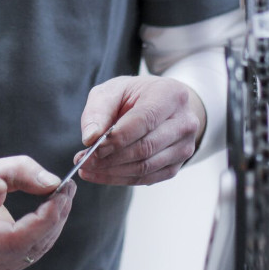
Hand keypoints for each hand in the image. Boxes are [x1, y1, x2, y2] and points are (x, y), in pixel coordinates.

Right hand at [0, 156, 73, 269]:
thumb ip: (19, 171)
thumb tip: (52, 183)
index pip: (16, 238)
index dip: (45, 218)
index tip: (62, 193)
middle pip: (29, 246)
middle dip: (54, 217)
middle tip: (68, 189)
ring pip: (34, 252)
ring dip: (53, 224)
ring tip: (62, 196)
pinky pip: (29, 254)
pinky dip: (44, 232)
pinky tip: (51, 211)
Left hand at [75, 75, 205, 185]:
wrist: (160, 106)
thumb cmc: (134, 96)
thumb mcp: (113, 90)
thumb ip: (99, 110)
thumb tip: (90, 138)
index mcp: (170, 95)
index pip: (144, 120)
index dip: (117, 137)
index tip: (92, 147)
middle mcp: (184, 122)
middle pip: (146, 147)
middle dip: (110, 158)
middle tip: (84, 160)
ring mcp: (184, 146)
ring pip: (146, 167)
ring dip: (112, 171)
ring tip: (88, 167)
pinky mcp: (177, 165)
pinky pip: (147, 178)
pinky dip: (120, 179)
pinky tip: (101, 174)